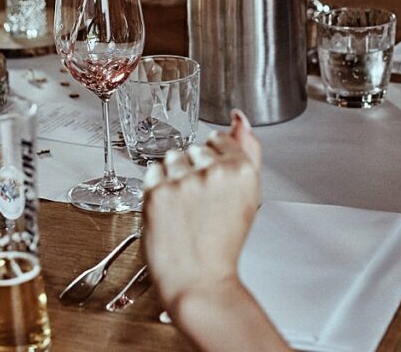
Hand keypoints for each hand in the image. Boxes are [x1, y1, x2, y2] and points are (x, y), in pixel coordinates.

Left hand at [142, 110, 261, 314]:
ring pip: (172, 157)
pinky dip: (157, 187)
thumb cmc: (223, 244)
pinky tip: (169, 209)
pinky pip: (152, 171)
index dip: (213, 163)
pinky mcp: (157, 191)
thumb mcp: (248, 196)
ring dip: (174, 176)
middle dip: (194, 170)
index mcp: (242, 170)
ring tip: (184, 207)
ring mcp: (184, 180)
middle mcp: (214, 171)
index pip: (219, 140)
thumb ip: (248, 151)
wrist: (200, 282)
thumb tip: (240, 118)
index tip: (212, 182)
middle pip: (194, 149)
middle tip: (200, 204)